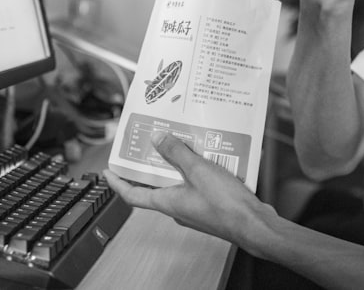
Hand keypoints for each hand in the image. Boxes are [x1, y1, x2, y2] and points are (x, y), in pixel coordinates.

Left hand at [103, 131, 273, 245]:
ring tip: (179, 142)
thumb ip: (177, 153)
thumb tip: (158, 139)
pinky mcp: (210, 205)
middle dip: (151, 165)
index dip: (118, 183)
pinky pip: (196, 184)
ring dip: (177, 164)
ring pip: (178, 182)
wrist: (255, 225)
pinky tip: (206, 155)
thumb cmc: (226, 206)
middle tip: (147, 145)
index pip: (133, 195)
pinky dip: (196, 169)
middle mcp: (177, 207)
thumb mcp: (198, 171)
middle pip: (156, 186)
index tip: (109, 171)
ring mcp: (194, 208)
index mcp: (167, 202)